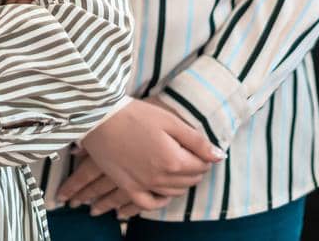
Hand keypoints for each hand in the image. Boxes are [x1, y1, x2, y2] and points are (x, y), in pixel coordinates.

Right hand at [57, 99, 221, 216]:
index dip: (203, 157)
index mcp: (174, 160)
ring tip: (176, 167)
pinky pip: (148, 204)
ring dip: (180, 182)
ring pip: (173, 192)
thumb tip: (219, 156)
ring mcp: (143, 184)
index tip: (198, 148)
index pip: (201, 166)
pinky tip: (162, 192)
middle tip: (188, 155)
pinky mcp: (128, 187)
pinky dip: (159, 200)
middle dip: (194, 169)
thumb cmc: (135, 114)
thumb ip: (196, 141)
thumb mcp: (169, 121)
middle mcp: (161, 177)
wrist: (99, 118)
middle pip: (189, 181)